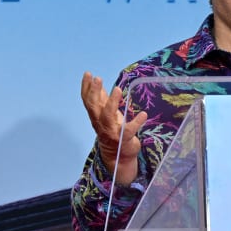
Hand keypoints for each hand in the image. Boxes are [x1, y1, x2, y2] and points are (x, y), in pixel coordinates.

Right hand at [80, 71, 147, 185]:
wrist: (118, 157)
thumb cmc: (112, 131)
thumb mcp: (106, 114)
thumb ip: (102, 100)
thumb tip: (97, 84)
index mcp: (96, 116)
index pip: (88, 100)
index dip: (86, 87)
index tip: (88, 74)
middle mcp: (101, 123)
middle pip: (94, 106)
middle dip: (94, 92)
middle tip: (98, 78)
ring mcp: (111, 131)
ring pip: (108, 116)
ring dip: (112, 102)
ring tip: (118, 89)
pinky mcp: (124, 139)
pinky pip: (129, 130)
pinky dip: (136, 122)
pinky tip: (143, 114)